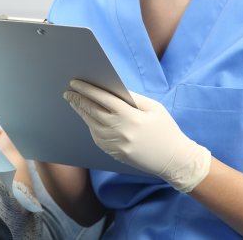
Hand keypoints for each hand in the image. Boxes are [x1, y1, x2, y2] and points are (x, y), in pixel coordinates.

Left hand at [64, 79, 210, 192]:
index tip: (75, 82)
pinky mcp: (115, 154)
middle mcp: (120, 131)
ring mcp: (116, 145)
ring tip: (74, 102)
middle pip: (93, 112)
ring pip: (92, 125)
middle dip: (78, 100)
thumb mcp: (154, 108)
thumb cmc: (166, 130)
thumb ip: (132, 98)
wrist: (174, 160)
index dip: (87, 89)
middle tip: (68, 92)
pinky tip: (87, 118)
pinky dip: (90, 126)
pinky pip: (97, 138)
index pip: (103, 99)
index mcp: (130, 117)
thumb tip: (112, 89)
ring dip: (81, 112)